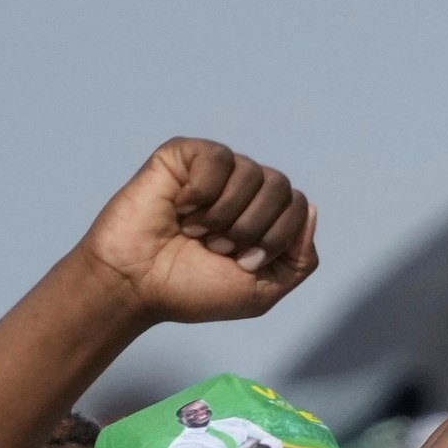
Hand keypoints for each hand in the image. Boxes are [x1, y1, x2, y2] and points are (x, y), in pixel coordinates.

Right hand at [76, 139, 316, 330]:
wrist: (137, 286)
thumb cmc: (190, 290)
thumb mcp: (261, 291)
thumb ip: (299, 259)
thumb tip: (310, 209)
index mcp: (262, 217)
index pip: (297, 207)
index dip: (276, 239)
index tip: (242, 263)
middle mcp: (242, 189)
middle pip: (280, 186)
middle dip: (253, 228)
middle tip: (217, 248)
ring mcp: (214, 171)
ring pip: (252, 171)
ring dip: (225, 215)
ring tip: (197, 233)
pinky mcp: (183, 156)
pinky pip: (218, 157)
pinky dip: (203, 193)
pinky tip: (181, 209)